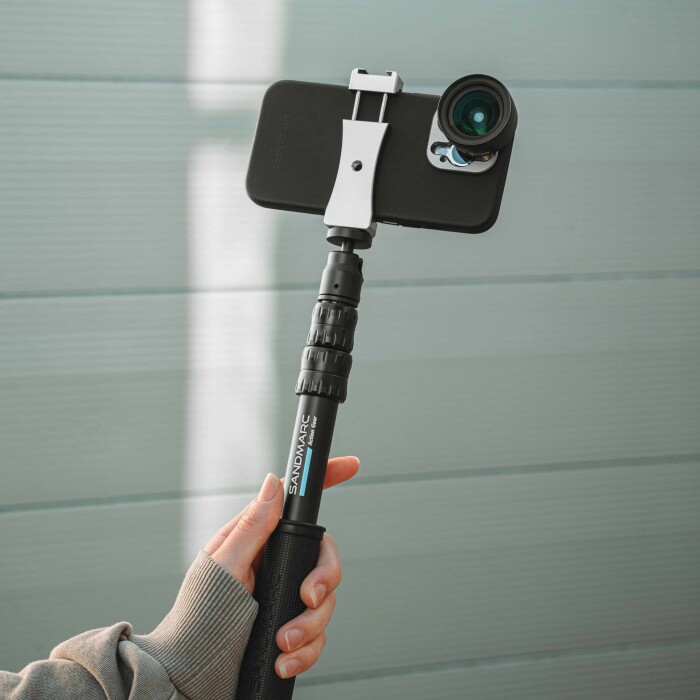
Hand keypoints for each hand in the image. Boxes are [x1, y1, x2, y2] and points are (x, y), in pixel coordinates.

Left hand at [203, 456, 359, 678]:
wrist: (192, 674)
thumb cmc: (197, 617)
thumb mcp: (223, 566)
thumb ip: (252, 526)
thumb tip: (272, 484)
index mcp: (260, 541)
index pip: (296, 504)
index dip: (324, 481)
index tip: (349, 465)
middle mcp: (278, 564)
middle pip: (323, 557)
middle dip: (324, 579)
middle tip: (308, 597)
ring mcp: (287, 596)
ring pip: (326, 599)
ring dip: (311, 624)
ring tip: (283, 642)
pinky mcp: (292, 628)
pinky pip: (319, 634)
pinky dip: (308, 650)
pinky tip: (285, 659)